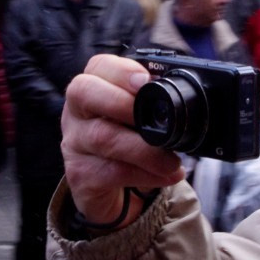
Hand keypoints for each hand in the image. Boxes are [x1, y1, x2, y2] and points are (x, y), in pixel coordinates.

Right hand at [61, 54, 183, 227]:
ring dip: (145, 149)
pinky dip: (145, 174)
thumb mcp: (138, 120)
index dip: (121, 70)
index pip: (98, 66)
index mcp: (92, 90)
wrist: (116, 193)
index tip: (145, 81)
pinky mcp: (80, 175)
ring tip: (172, 161)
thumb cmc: (130, 146)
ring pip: (103, 137)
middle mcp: (76, 113)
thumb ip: (152, 103)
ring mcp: (74, 144)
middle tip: (155, 120)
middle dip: (122, 101)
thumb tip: (185, 93)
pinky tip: (166, 176)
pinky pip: (112, 171)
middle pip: (84, 92)